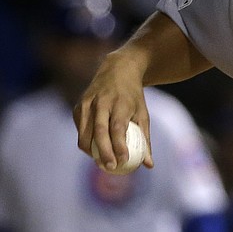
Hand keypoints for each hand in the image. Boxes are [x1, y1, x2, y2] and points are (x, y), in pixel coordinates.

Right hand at [73, 50, 153, 171]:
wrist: (117, 70)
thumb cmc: (133, 97)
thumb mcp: (143, 113)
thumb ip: (145, 139)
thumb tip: (148, 165)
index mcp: (120, 102)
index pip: (117, 127)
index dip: (119, 146)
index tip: (124, 161)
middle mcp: (102, 102)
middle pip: (99, 131)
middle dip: (104, 152)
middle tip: (109, 168)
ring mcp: (88, 103)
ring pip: (85, 133)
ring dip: (92, 151)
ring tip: (102, 162)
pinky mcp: (78, 106)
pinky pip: (80, 130)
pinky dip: (86, 142)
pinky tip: (95, 149)